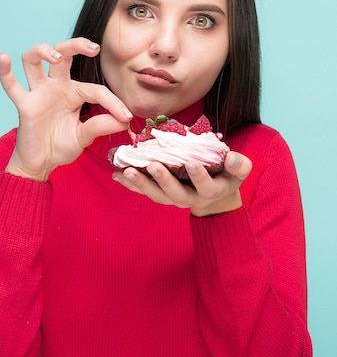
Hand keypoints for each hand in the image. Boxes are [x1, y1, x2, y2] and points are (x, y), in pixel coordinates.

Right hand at [0, 38, 132, 180]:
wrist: (41, 163)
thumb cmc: (61, 146)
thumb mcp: (85, 137)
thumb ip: (101, 126)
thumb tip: (124, 122)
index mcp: (74, 92)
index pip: (96, 89)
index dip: (113, 102)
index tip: (127, 117)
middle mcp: (56, 87)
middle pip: (63, 54)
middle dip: (77, 45)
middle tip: (94, 48)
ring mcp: (38, 93)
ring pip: (34, 60)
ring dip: (42, 51)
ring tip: (55, 57)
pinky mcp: (24, 105)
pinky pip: (11, 86)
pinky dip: (5, 72)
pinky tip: (3, 57)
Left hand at [112, 151, 251, 215]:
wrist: (215, 193)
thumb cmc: (227, 176)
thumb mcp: (239, 171)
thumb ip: (239, 165)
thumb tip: (232, 158)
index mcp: (211, 191)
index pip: (205, 186)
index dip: (199, 176)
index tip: (192, 163)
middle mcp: (190, 198)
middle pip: (175, 194)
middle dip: (164, 180)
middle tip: (153, 166)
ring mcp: (173, 198)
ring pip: (156, 195)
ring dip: (141, 183)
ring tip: (127, 171)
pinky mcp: (160, 194)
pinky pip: (144, 191)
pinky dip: (130, 184)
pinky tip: (117, 174)